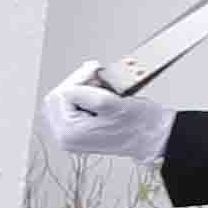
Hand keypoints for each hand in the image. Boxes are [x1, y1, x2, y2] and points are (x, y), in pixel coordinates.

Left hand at [41, 72, 170, 168]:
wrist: (152, 137)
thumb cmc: (139, 125)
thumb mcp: (112, 104)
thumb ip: (86, 93)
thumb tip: (71, 85)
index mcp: (70, 133)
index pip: (59, 96)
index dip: (78, 79)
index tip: (95, 70)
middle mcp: (65, 138)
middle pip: (54, 101)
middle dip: (75, 85)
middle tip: (96, 76)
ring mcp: (70, 137)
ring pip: (60, 104)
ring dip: (77, 90)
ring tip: (98, 87)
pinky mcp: (76, 133)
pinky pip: (67, 110)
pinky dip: (79, 99)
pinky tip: (95, 96)